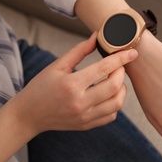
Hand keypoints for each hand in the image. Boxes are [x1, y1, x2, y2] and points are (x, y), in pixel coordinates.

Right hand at [13, 32, 137, 134]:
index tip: (132, 52)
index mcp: (71, 84)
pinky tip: (108, 95)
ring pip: (117, 104)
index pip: (103, 68)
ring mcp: (84, 117)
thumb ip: (79, 50)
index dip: (121, 58)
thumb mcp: (57, 65)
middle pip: (114, 87)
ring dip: (122, 89)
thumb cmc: (41, 86)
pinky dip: (115, 104)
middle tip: (119, 65)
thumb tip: (97, 36)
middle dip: (122, 73)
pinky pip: (110, 116)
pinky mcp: (86, 125)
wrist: (29, 114)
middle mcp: (80, 103)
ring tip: (115, 80)